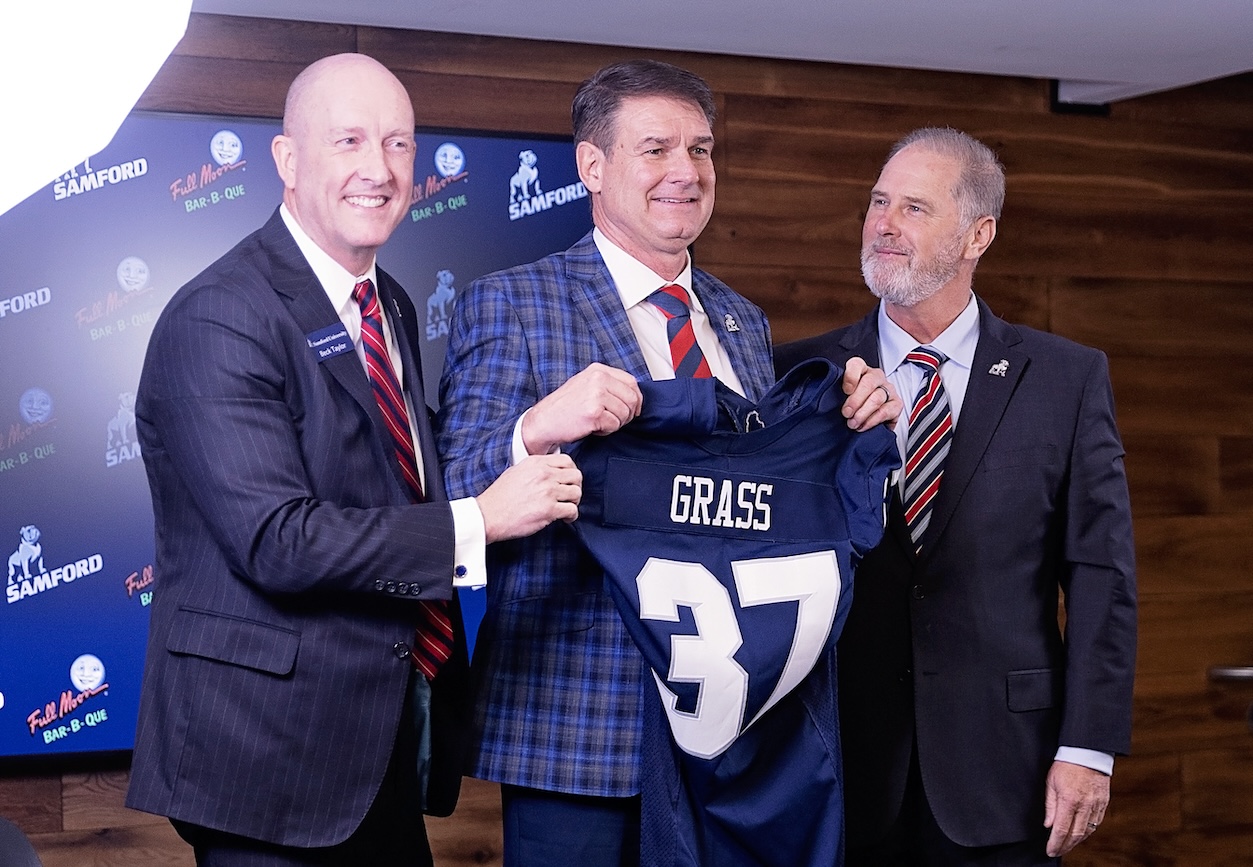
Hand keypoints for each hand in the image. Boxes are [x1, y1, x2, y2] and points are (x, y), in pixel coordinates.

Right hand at [476, 454, 582, 542]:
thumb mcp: (516, 471)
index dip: (571, 472)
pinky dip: (572, 516)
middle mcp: (544, 474)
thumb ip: (535, 469)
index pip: (567, 461)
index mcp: (536, 463)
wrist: (489, 515)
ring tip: (567, 507)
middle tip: (570, 495)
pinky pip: (572, 510)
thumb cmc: (499, 497)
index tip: (569, 481)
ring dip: (574, 502)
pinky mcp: (549, 509)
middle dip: (576, 487)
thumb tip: (550, 472)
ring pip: (576, 493)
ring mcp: (547, 492)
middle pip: (576, 476)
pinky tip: (565, 518)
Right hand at [520, 363, 642, 454]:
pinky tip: (593, 428)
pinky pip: (614, 425)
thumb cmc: (565, 407)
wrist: (544, 421)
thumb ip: (608, 384)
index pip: (631, 382)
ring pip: (625, 413)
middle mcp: (598, 379)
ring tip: (599, 423)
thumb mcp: (586, 385)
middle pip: (632, 398)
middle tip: (615, 420)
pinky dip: (606, 431)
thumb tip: (633, 395)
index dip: (636, 399)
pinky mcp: (594, 412)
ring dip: (615, 423)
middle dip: (628, 414)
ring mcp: (596, 394)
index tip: (632, 410)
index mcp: (598, 370)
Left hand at [841, 356, 902, 430]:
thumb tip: (827, 400)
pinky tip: (863, 426)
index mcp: (861, 370)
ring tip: (853, 423)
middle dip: (855, 400)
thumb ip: (836, 393)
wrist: (868, 418)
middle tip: (846, 413)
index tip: (845, 391)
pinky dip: (873, 421)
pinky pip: (886, 411)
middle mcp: (876, 377)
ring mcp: (888, 389)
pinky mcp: (896, 404)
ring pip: (877, 398)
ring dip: (863, 413)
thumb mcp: (842, 395)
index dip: (851, 377)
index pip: (857, 365)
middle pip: (868, 383)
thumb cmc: (853, 404)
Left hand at [1043, 760, 1109, 856]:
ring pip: (1088, 831)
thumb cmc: (1066, 764)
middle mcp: (1085, 805)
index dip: (1055, 843)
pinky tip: (1081, 834)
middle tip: (1057, 851)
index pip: (1061, 829)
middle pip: (1076, 835)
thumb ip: (1050, 805)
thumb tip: (1048, 825)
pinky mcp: (1104, 803)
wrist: (1088, 752)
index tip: (1050, 851)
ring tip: (1067, 845)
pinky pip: (1097, 823)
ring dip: (1077, 841)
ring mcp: (1096, 805)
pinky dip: (1088, 832)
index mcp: (1069, 800)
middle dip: (1066, 846)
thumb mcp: (1051, 782)